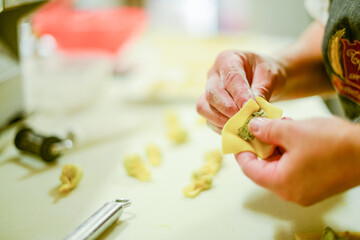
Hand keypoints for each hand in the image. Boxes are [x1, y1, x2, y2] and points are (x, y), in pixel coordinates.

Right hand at [196, 50, 285, 132]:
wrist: (262, 79)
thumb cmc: (265, 73)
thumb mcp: (270, 75)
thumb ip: (262, 90)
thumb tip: (255, 109)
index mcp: (228, 59)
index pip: (231, 78)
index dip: (240, 95)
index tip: (251, 108)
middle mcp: (213, 74)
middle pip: (212, 93)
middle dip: (228, 109)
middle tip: (245, 120)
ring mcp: (208, 91)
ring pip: (204, 107)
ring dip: (222, 120)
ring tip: (241, 127)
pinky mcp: (208, 107)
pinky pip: (209, 120)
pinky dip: (221, 127)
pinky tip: (237, 131)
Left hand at [236, 117, 359, 205]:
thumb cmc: (333, 144)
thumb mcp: (292, 131)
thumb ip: (267, 130)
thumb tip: (253, 128)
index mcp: (281, 183)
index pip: (250, 168)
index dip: (242, 150)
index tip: (238, 136)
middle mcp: (292, 192)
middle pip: (265, 167)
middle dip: (261, 144)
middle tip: (259, 126)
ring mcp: (306, 190)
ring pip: (280, 166)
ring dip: (277, 145)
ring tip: (278, 125)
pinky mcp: (317, 184)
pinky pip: (294, 168)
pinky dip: (290, 151)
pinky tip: (293, 133)